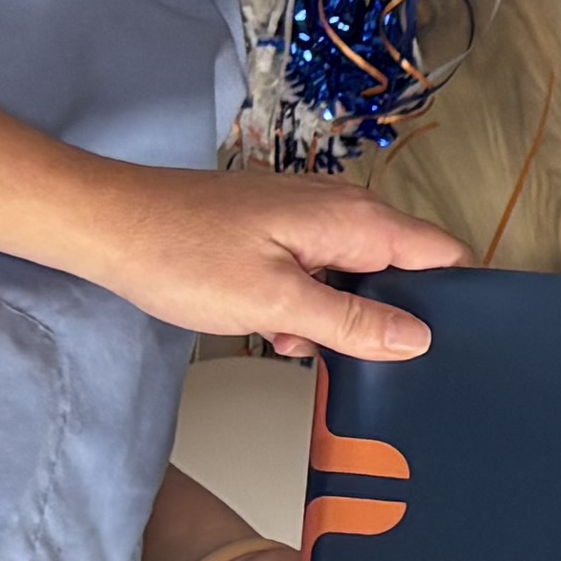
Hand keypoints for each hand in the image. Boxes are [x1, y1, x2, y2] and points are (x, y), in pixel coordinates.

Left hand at [58, 160, 464, 359]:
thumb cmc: (179, 253)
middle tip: (350, 351)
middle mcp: (339, 209)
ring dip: (336, 316)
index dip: (454, 299)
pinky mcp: (279, 228)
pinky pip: (319, 271)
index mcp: (353, 221)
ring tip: (290, 335)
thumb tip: (417, 338)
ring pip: (355, 276)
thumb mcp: (276, 304)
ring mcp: (307, 216)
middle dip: (385, 318)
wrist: (107, 225)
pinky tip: (270, 323)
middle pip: (401, 269)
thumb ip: (353, 324)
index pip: (441, 254)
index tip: (448, 343)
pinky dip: (305, 303)